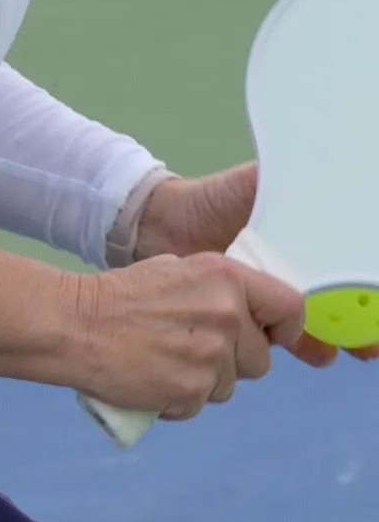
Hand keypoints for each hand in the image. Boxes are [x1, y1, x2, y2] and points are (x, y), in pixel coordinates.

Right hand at [75, 253, 303, 417]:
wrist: (74, 324)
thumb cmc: (117, 296)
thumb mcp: (175, 270)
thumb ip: (216, 289)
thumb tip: (246, 312)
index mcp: (225, 278)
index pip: (289, 309)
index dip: (284, 330)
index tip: (269, 339)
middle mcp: (226, 315)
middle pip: (258, 359)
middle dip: (231, 361)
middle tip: (189, 351)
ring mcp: (210, 356)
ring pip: (228, 386)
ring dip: (203, 382)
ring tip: (163, 363)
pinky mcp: (190, 390)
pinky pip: (198, 405)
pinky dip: (177, 400)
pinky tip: (151, 380)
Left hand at [134, 162, 378, 364]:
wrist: (163, 227)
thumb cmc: (211, 200)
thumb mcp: (256, 184)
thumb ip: (284, 181)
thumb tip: (326, 167)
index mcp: (300, 235)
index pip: (340, 260)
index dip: (361, 282)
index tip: (376, 303)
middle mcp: (291, 263)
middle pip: (333, 292)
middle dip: (356, 316)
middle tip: (373, 338)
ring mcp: (269, 288)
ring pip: (311, 315)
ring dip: (335, 334)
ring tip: (355, 350)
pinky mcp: (246, 310)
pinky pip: (277, 329)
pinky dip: (298, 342)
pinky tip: (319, 354)